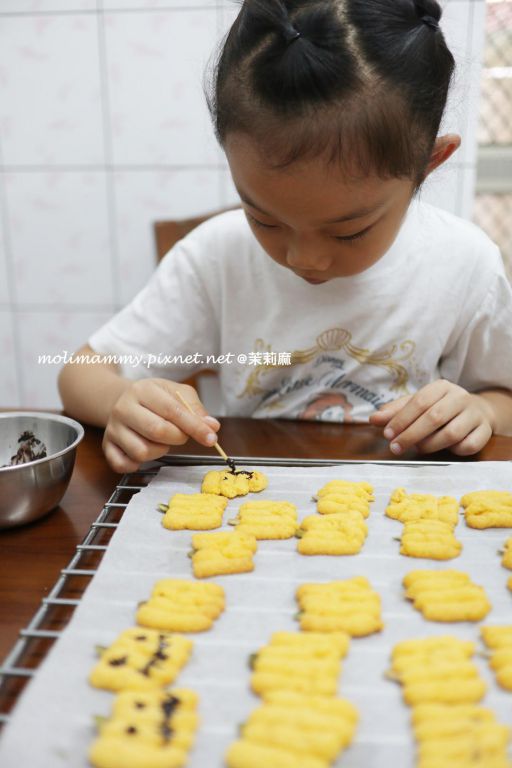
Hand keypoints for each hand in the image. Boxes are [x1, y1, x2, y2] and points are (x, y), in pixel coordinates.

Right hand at [103, 379, 219, 472]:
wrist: (123, 400)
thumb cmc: (156, 398)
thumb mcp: (177, 393)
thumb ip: (195, 409)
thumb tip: (212, 427)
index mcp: (142, 390)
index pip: (172, 411)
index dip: (194, 427)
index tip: (211, 438)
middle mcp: (123, 408)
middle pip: (157, 431)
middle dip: (178, 438)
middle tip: (181, 435)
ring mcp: (113, 428)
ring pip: (141, 452)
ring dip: (159, 451)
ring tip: (160, 441)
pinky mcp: (107, 446)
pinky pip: (122, 465)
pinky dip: (136, 465)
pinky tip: (144, 452)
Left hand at [369, 380, 494, 456]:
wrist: (477, 411)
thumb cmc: (440, 408)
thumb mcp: (417, 405)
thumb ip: (395, 411)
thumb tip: (373, 419)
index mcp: (441, 387)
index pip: (419, 401)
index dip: (401, 419)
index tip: (387, 434)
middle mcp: (460, 397)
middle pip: (434, 417)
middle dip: (411, 435)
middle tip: (395, 448)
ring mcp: (475, 414)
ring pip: (451, 434)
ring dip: (430, 445)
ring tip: (418, 448)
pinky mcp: (485, 431)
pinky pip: (468, 445)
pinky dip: (453, 450)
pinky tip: (445, 449)